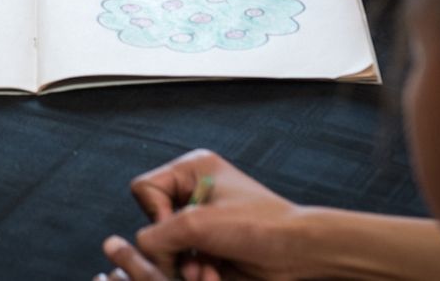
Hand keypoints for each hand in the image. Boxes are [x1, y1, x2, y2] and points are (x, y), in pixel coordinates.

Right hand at [110, 150, 310, 280]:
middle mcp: (194, 192)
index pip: (144, 189)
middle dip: (175, 248)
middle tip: (195, 259)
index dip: (157, 214)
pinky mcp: (210, 247)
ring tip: (208, 272)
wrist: (298, 253)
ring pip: (168, 249)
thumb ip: (156, 236)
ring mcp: (202, 221)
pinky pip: (184, 263)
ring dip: (186, 266)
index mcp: (192, 169)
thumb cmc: (260, 225)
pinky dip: (197, 274)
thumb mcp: (197, 225)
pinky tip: (215, 276)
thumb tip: (141, 253)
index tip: (183, 228)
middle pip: (154, 223)